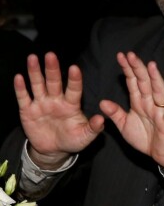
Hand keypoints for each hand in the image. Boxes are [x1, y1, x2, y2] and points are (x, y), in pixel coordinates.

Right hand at [14, 53, 103, 167]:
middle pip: (54, 82)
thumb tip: (101, 119)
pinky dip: (21, 88)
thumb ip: (93, 128)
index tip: (75, 68)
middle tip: (51, 55)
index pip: (74, 90)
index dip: (74, 80)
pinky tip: (19, 77)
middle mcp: (56, 101)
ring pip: (38, 85)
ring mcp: (41, 104)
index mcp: (71, 105)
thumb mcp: (85, 137)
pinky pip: (24, 97)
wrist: (54, 150)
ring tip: (33, 58)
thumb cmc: (72, 140)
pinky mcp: (28, 111)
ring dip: (35, 72)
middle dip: (52, 69)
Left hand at [99, 52, 163, 170]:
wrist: (161, 154)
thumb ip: (115, 113)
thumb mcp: (125, 126)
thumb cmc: (145, 138)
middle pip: (145, 82)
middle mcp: (151, 103)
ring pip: (158, 91)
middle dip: (138, 68)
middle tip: (131, 55)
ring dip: (155, 78)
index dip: (128, 69)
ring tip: (151, 66)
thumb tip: (102, 102)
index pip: (133, 82)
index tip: (121, 56)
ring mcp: (161, 110)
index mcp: (139, 102)